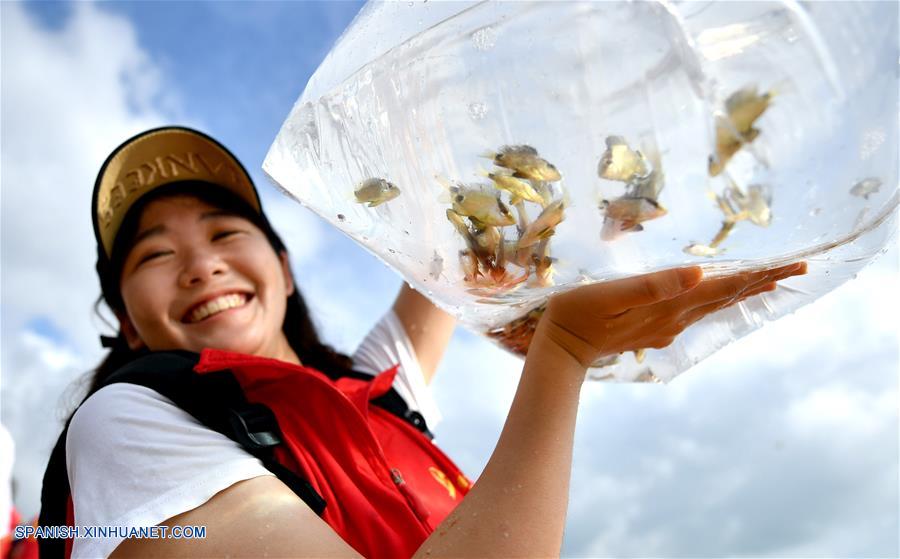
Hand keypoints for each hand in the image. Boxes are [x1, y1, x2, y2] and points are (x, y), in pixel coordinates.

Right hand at [533, 263, 807, 368]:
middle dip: (762, 281)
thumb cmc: (578, 313)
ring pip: (715, 305)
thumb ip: (652, 286)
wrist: (561, 348)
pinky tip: (719, 295)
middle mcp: (675, 318)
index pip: (724, 286)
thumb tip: (697, 274)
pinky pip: (697, 311)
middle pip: (727, 296)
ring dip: (743, 291)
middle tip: (797, 267)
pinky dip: (718, 298)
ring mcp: (666, 326)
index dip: (759, 274)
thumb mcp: (610, 295)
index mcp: (669, 305)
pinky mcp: (655, 328)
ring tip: (769, 281)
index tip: (795, 266)